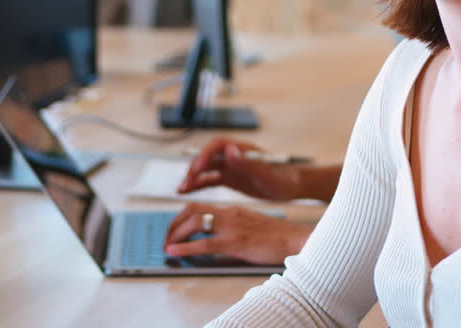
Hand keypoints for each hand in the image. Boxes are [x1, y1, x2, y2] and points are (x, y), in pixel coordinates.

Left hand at [163, 203, 310, 265]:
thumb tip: (215, 236)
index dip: (180, 217)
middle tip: (166, 239)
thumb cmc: (276, 236)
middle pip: (191, 211)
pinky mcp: (235, 241)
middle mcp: (229, 213)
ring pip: (194, 223)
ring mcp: (232, 226)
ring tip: (168, 247)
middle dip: (173, 225)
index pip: (198, 207)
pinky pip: (204, 244)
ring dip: (175, 235)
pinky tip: (175, 252)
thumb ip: (233, 226)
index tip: (174, 230)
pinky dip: (185, 248)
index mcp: (232, 209)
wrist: (294, 238)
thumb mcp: (250, 224)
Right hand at [177, 137, 301, 201]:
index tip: (198, 167)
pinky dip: (197, 185)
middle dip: (195, 168)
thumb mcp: (267, 174)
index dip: (205, 154)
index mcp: (243, 149)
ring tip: (181, 190)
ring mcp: (230, 166)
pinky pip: (209, 179)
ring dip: (192, 177)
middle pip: (208, 156)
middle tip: (187, 183)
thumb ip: (248, 163)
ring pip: (205, 168)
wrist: (291, 186)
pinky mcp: (229, 177)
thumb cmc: (283, 179)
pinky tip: (186, 192)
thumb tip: (230, 150)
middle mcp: (233, 155)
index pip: (218, 145)